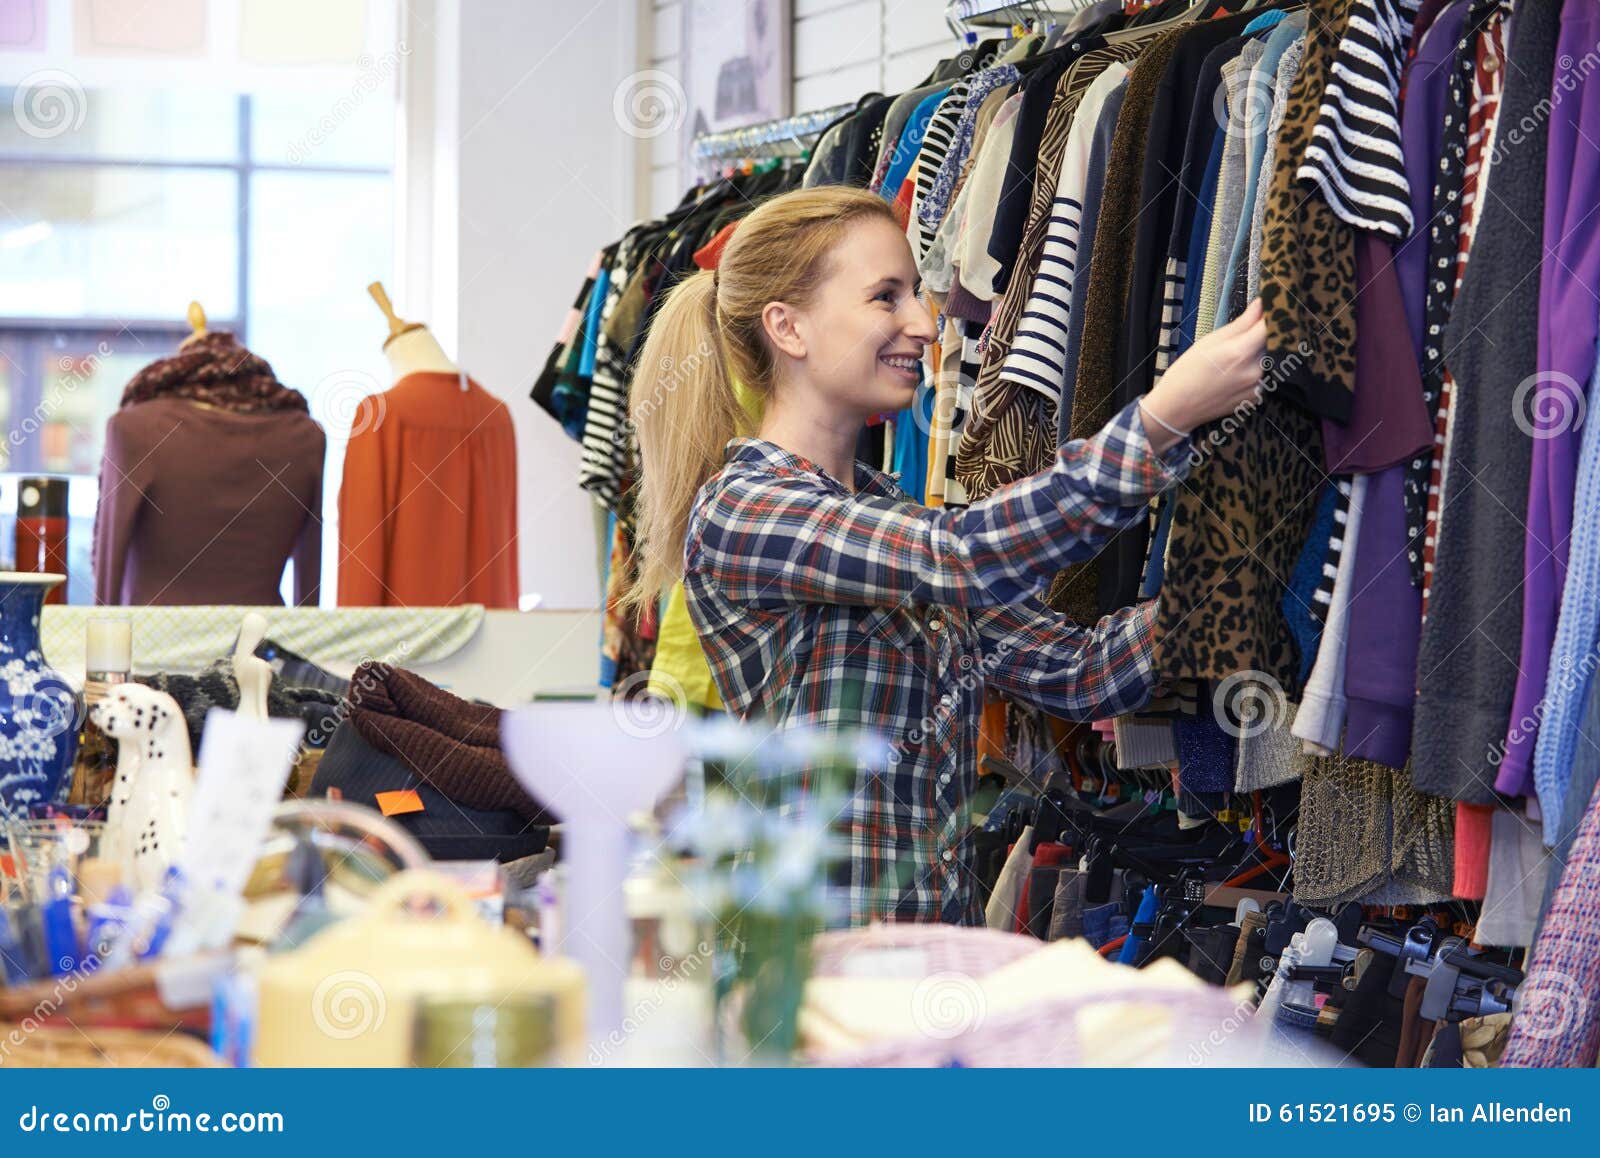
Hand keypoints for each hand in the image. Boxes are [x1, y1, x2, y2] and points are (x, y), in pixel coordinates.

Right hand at [1138, 297, 1268, 450]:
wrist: (1177, 408)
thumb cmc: (1186, 373)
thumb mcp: (1209, 342)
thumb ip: (1241, 323)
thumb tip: (1260, 305)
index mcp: (1240, 352)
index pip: (1270, 326)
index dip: (1269, 316)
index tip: (1265, 312)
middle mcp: (1254, 371)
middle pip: (1270, 343)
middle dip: (1259, 337)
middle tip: (1239, 340)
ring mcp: (1257, 386)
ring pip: (1267, 359)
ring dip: (1256, 355)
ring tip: (1231, 361)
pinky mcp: (1256, 397)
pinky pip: (1262, 376)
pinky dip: (1252, 371)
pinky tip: (1232, 375)